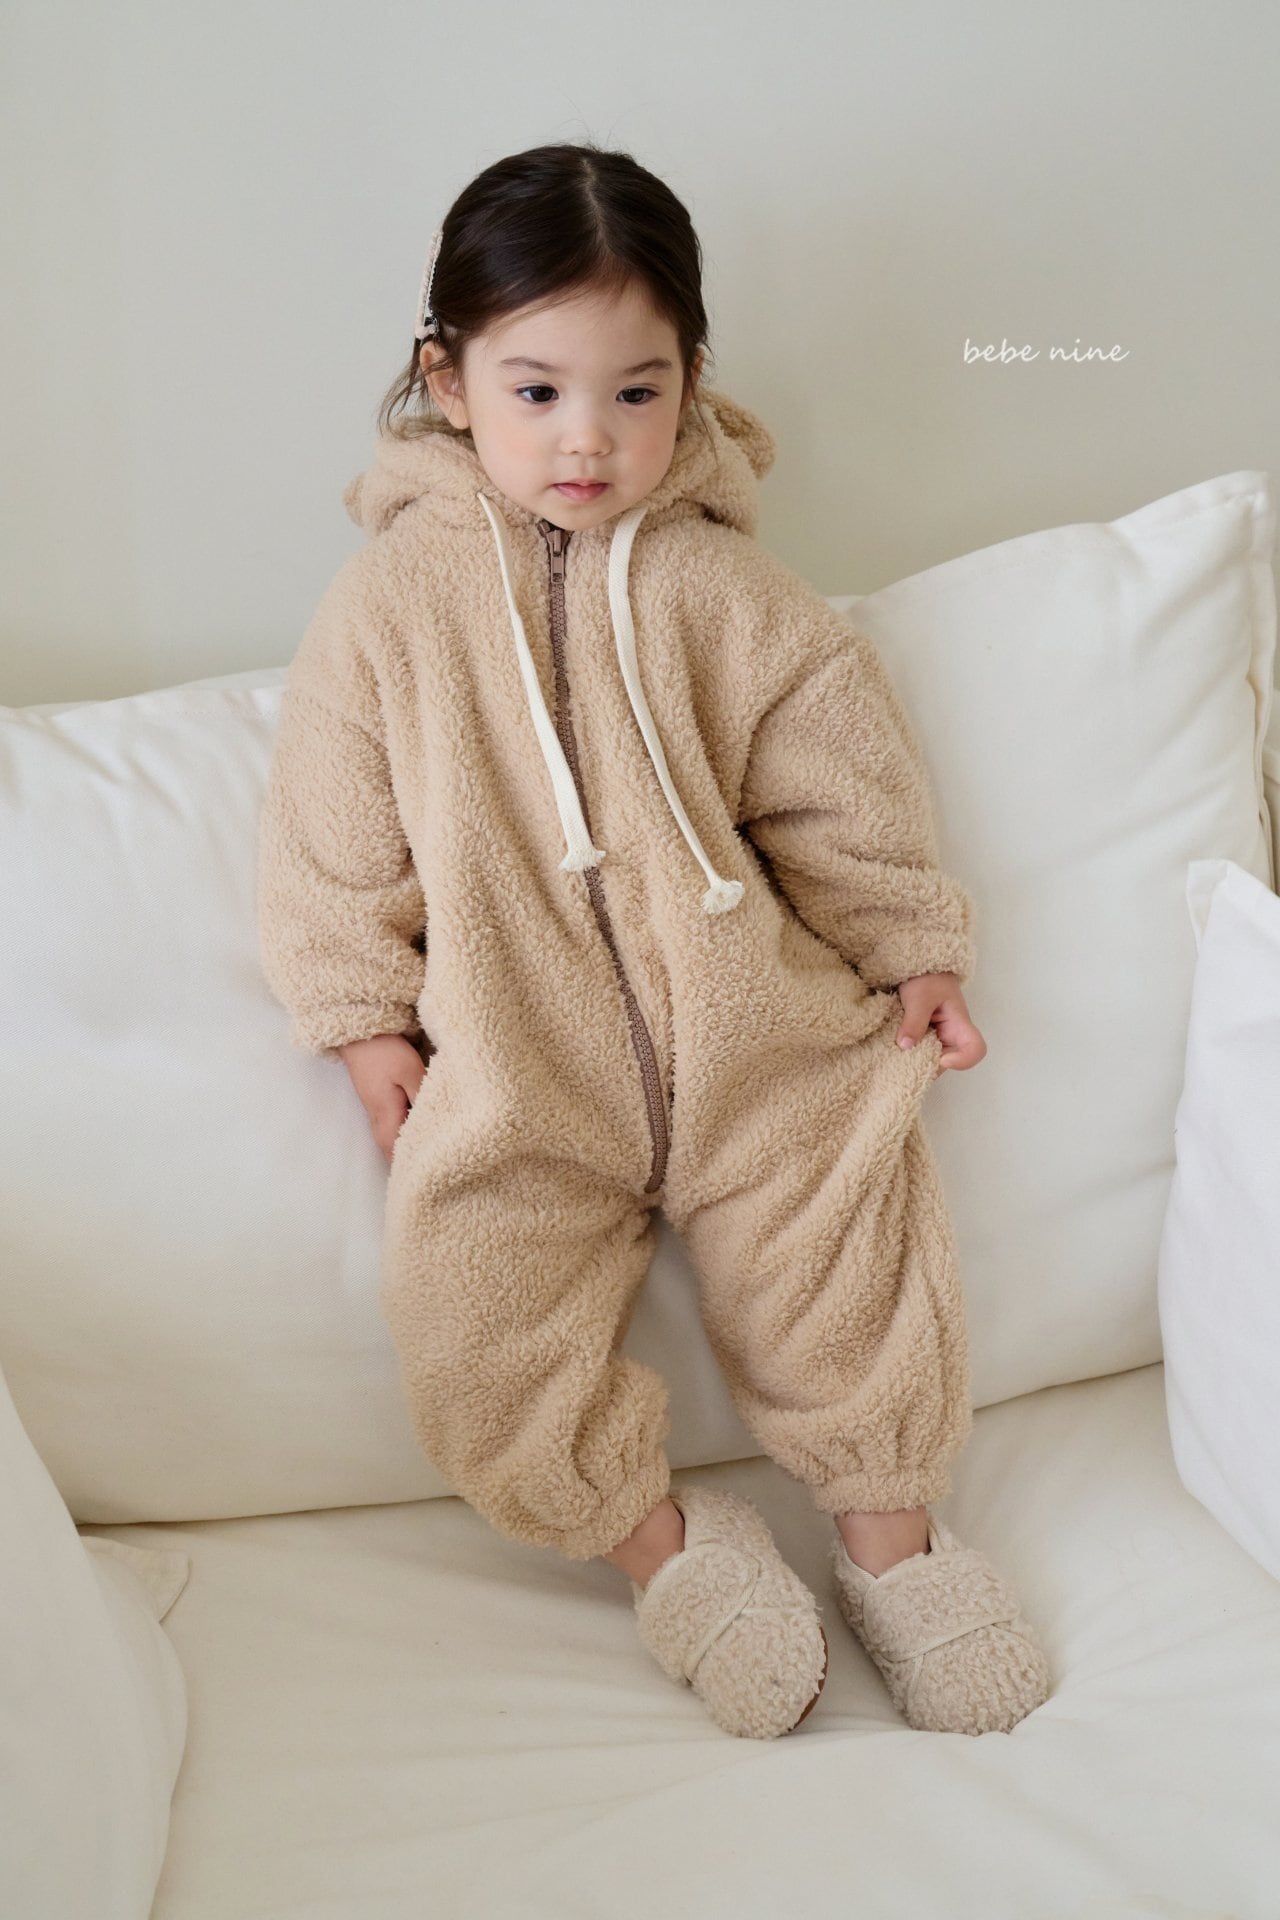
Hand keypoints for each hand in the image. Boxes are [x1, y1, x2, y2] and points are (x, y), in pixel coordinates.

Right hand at [338, 1032, 427, 1163]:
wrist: (359, 1034)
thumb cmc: (385, 1052)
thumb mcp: (412, 1072)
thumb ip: (425, 1099)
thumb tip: (440, 1124)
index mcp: (386, 1119)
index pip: (400, 1156)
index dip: (416, 1170)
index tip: (435, 1180)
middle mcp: (378, 1123)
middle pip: (395, 1155)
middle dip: (412, 1166)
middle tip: (437, 1176)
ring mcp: (377, 1114)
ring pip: (393, 1143)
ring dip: (408, 1152)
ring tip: (431, 1162)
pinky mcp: (380, 1104)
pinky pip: (393, 1130)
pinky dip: (406, 1138)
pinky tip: (421, 1136)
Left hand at [893, 972, 986, 1074]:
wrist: (920, 969)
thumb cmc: (927, 978)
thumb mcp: (919, 998)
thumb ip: (913, 1022)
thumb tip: (905, 1046)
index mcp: (959, 1023)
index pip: (976, 1049)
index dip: (963, 1061)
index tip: (942, 1059)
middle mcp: (953, 1035)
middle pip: (951, 1061)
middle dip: (931, 1065)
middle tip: (909, 1060)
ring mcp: (940, 1037)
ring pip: (935, 1059)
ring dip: (918, 1060)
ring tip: (900, 1055)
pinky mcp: (927, 1037)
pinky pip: (923, 1052)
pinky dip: (912, 1054)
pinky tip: (898, 1050)